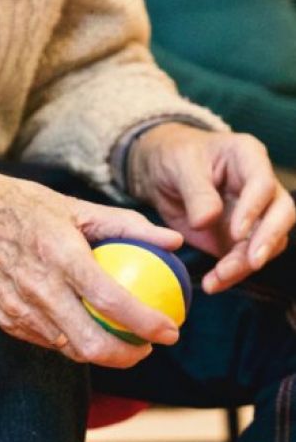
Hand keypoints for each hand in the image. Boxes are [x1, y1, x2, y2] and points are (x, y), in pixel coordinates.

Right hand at [0, 151, 183, 368]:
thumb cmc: (20, 205)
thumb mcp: (73, 205)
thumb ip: (126, 224)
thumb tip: (172, 241)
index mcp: (59, 254)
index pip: (112, 301)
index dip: (147, 323)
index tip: (170, 330)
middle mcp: (37, 287)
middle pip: (91, 344)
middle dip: (128, 356)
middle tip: (146, 346)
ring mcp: (16, 308)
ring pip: (68, 349)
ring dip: (100, 352)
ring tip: (119, 338)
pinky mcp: (3, 318)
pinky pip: (45, 341)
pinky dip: (70, 341)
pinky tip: (82, 327)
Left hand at [129, 124, 295, 292]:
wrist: (160, 172)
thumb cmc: (174, 157)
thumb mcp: (180, 166)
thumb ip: (196, 192)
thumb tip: (207, 221)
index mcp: (248, 157)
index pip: (263, 184)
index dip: (253, 209)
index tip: (236, 232)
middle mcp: (260, 186)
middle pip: (281, 214)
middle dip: (267, 240)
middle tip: (251, 262)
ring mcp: (253, 214)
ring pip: (266, 242)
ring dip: (246, 264)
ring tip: (219, 278)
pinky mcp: (238, 237)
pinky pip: (243, 259)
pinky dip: (231, 274)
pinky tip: (213, 284)